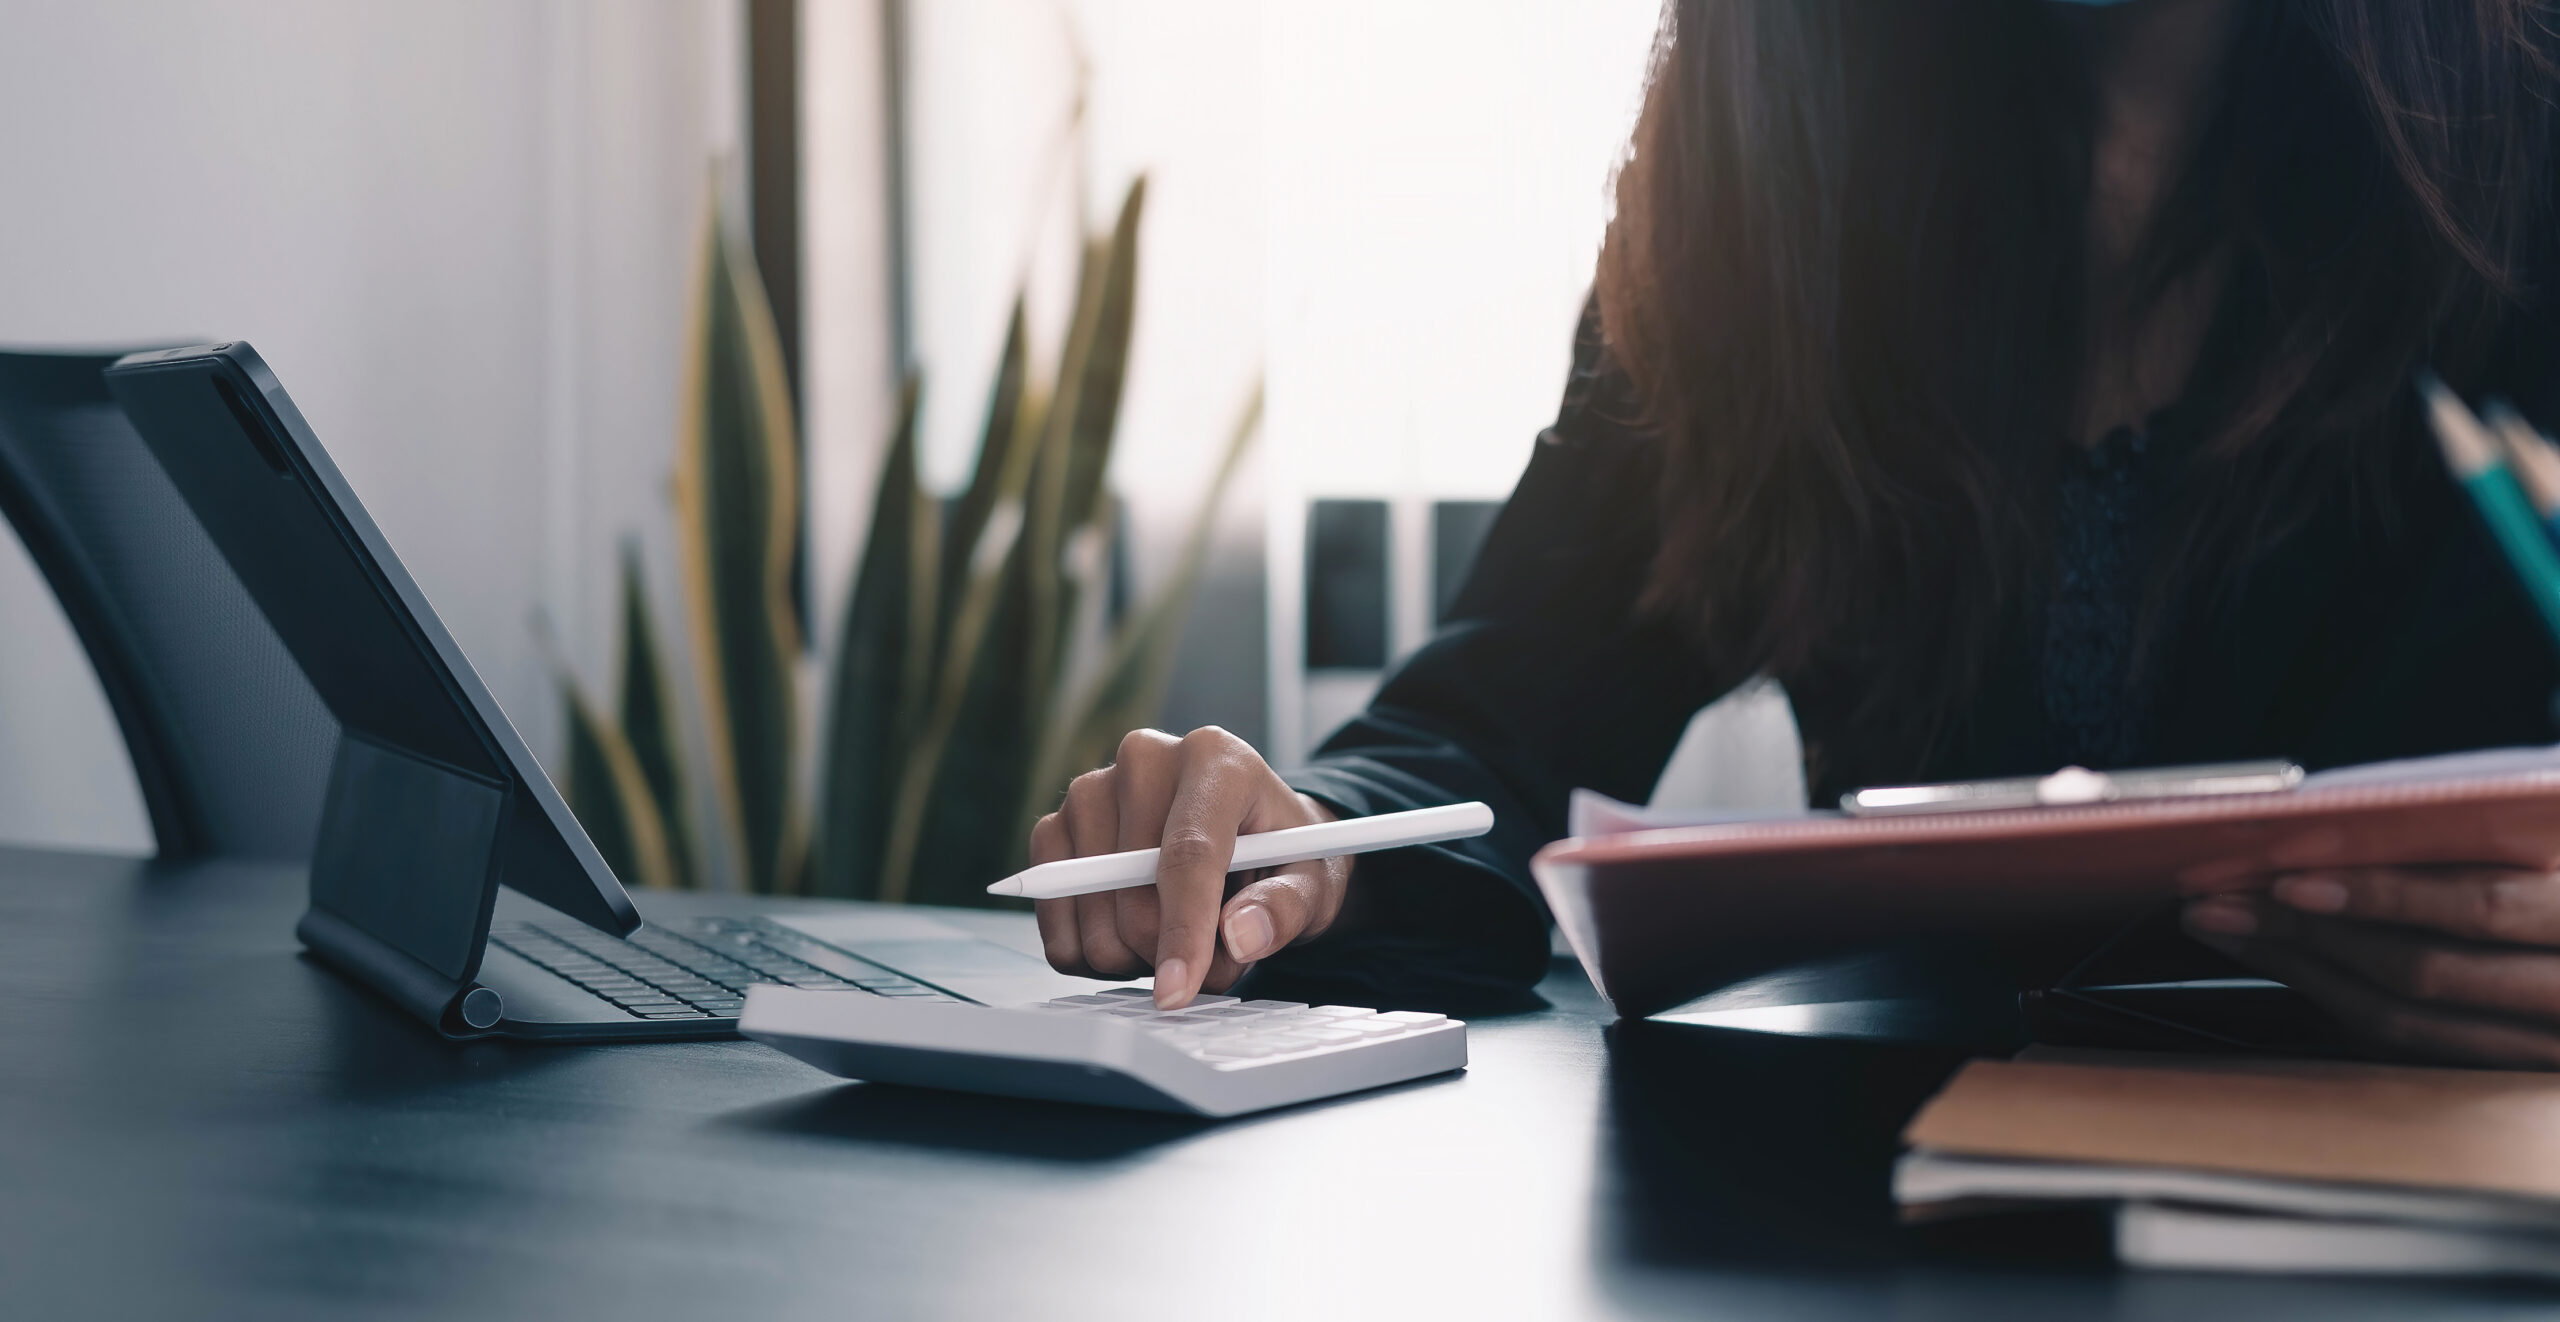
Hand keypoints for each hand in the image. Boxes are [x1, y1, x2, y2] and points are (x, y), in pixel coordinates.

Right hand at [1028, 727, 1351, 1008]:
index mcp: (1214, 758)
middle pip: (1133, 895)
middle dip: (1169, 953)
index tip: (1178, 991)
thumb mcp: (1312, 883)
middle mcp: (1142, 761)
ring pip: (1091, 917)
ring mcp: (1089, 792)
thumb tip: (1240, 936)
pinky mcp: (1054, 828)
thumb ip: (1286, 909)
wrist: (1247, 837)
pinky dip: (1091, 952)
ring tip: (1176, 934)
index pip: (1188, 852)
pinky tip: (1131, 933)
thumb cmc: (1280, 857)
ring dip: (1134, 956)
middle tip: (1212, 954)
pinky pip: (1055, 922)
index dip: (1182, 931)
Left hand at [2181, 866, 2559, 1067]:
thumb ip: (2474, 832)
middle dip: (2305, 931)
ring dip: (2299, 969)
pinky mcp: (2509, 1073)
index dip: (2379, 893)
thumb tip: (2343, 818)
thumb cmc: (2551, 858)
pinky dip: (2333, 1000)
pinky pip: (2408, 1045)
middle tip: (2216, 897)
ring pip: (2406, 1019)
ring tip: (2224, 924)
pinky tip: (2280, 961)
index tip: (2287, 871)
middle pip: (2423, 969)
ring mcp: (2546, 1045)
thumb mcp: (2542, 830)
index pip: (2479, 907)